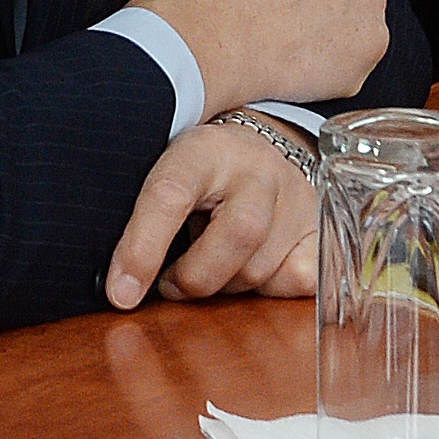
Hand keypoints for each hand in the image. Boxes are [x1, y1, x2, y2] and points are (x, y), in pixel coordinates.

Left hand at [103, 118, 321, 311]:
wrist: (254, 146)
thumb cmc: (197, 172)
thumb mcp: (162, 175)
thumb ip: (141, 221)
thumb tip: (118, 288)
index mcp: (202, 150)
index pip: (171, 194)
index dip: (142, 248)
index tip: (121, 292)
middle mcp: (257, 168)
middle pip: (237, 234)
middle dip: (194, 277)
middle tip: (170, 282)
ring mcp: (295, 196)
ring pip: (262, 267)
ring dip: (225, 286)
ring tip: (208, 265)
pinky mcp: (319, 225)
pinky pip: (301, 278)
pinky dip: (271, 290)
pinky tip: (251, 271)